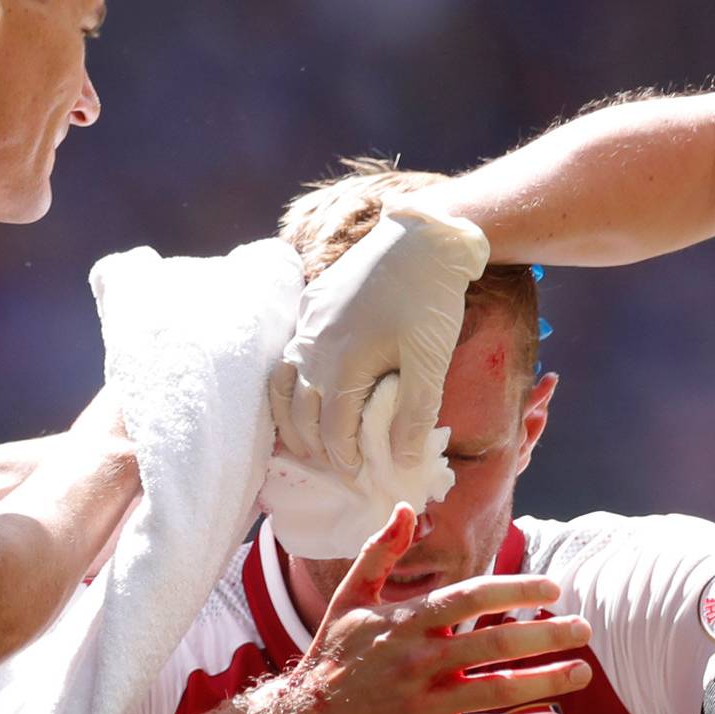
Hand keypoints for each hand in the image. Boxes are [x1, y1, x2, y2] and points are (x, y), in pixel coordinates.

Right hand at [261, 507, 592, 713]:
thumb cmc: (331, 657)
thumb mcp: (348, 598)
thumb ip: (381, 552)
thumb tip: (407, 509)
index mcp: (404, 622)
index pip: (470, 597)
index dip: (516, 590)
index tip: (552, 588)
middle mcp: (418, 660)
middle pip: (496, 642)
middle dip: (547, 634)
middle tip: (584, 628)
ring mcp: (423, 702)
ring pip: (498, 688)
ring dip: (547, 680)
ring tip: (583, 674)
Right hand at [270, 200, 489, 474]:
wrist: (423, 237)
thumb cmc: (431, 301)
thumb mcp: (431, 362)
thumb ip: (414, 414)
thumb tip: (400, 460)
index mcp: (343, 366)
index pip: (332, 430)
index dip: (343, 459)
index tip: (357, 476)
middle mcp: (314, 348)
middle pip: (301, 414)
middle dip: (314, 447)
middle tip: (333, 466)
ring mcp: (307, 325)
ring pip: (283, 386)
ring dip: (292, 419)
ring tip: (306, 440)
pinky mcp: (310, 306)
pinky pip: (286, 355)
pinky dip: (287, 384)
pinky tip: (300, 390)